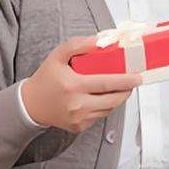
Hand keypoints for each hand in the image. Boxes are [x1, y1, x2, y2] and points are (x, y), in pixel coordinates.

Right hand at [22, 36, 141, 133]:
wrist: (31, 105)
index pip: (106, 83)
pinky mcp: (79, 127)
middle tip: (132, 81)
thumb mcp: (58, 55)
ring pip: (109, 109)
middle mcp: (76, 105)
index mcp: (72, 86)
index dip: (126, 81)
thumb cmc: (45, 79)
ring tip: (118, 87)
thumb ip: (78, 45)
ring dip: (117, 98)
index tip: (137, 77)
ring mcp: (79, 119)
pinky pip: (100, 117)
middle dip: (126, 90)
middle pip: (113, 99)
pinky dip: (104, 107)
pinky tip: (101, 98)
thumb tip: (100, 41)